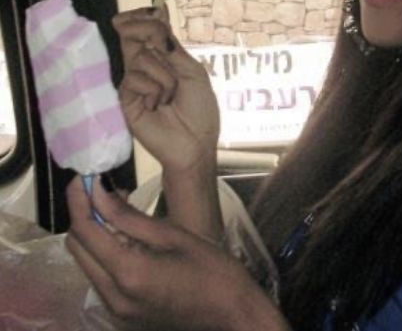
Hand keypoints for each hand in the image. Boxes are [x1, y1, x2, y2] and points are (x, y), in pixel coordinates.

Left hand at [66, 178, 289, 330]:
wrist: (233, 315)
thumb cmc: (214, 271)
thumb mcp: (175, 236)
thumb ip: (131, 216)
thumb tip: (100, 192)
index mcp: (128, 273)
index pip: (85, 231)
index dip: (79, 199)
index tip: (86, 176)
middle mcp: (112, 297)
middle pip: (77, 249)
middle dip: (84, 215)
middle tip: (105, 190)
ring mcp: (116, 310)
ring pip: (87, 263)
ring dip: (95, 234)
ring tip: (119, 209)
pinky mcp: (122, 315)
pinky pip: (101, 278)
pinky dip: (106, 253)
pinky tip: (128, 237)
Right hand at [112, 6, 218, 174]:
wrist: (195, 144)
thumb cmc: (199, 110)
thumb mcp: (193, 73)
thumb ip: (173, 47)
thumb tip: (158, 15)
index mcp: (164, 59)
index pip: (147, 29)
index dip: (145, 17)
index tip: (155, 10)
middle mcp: (146, 66)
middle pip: (134, 35)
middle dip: (146, 30)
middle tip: (161, 44)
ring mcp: (134, 81)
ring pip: (140, 57)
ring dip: (163, 75)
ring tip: (170, 96)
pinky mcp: (125, 98)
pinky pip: (134, 78)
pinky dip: (152, 89)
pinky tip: (158, 105)